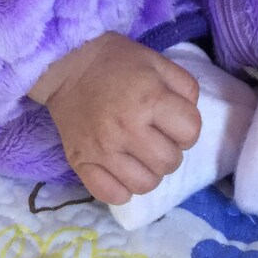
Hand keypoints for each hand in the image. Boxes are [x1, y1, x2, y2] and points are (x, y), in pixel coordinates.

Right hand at [28, 32, 200, 204]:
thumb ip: (184, 88)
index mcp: (150, 99)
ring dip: (148, 171)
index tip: (172, 121)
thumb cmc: (117, 62)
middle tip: (155, 136)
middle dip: (169, 150)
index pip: (190, 133)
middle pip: (169, 163)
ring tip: (139, 153)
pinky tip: (121, 169)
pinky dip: (122, 188)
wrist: (67, 64)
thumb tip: (189, 121)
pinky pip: (112, 195)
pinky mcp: (80, 162)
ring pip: (144, 184)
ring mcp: (102, 149)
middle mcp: (127, 128)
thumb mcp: (158, 62)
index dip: (187, 127)